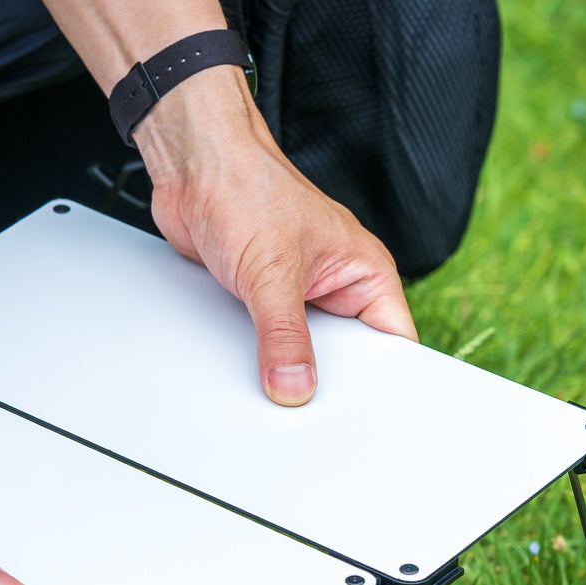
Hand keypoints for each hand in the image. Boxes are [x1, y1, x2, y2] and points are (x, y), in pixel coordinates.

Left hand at [136, 66, 417, 404]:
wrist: (192, 168)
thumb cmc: (246, 188)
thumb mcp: (271, 273)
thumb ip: (284, 336)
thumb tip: (294, 386)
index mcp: (364, 272)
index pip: (393, 343)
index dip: (385, 381)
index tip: (368, 416)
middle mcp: (335, 286)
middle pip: (345, 356)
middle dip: (326, 381)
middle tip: (310, 412)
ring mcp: (296, 295)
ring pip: (301, 352)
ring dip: (284, 367)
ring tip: (274, 392)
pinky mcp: (259, 300)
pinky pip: (265, 343)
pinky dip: (254, 357)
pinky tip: (245, 372)